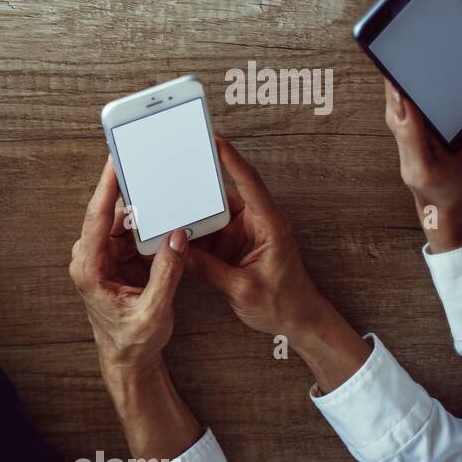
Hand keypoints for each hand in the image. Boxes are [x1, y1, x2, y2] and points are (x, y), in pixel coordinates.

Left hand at [69, 158, 188, 379]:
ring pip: (122, 222)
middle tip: (148, 166)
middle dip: (130, 193)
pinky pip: (130, 233)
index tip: (114, 163)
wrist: (128, 358)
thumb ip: (166, 273)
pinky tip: (164, 216)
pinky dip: (147, 226)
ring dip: (143, 211)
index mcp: (90, 270)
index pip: (96, 219)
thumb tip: (178, 237)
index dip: (106, 189)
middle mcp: (90, 259)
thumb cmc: (134, 340)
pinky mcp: (114, 258)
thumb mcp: (154, 310)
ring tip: (163, 189)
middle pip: (109, 215)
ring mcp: (101, 257)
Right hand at [184, 137, 370, 391]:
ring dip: (191, 213)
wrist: (297, 321)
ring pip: (212, 214)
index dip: (232, 160)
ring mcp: (244, 232)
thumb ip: (210, 270)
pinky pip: (208, 231)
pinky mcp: (233, 245)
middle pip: (223, 195)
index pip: (250, 184)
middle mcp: (257, 222)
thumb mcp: (243, 289)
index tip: (215, 139)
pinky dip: (192, 232)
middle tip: (173, 168)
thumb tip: (179, 252)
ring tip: (165, 204)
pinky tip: (172, 232)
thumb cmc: (282, 304)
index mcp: (269, 224)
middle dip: (199, 184)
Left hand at [383, 0, 461, 252]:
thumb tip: (401, 102)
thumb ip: (411, 137)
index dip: (394, 47)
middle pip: (420, 59)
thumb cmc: (430, 185)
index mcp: (402, 114)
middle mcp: (418, 101)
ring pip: (444, 60)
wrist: (455, 196)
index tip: (399, 21)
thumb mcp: (418, 167)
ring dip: (454, 32)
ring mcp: (441, 99)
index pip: (395, 74)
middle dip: (425, 28)